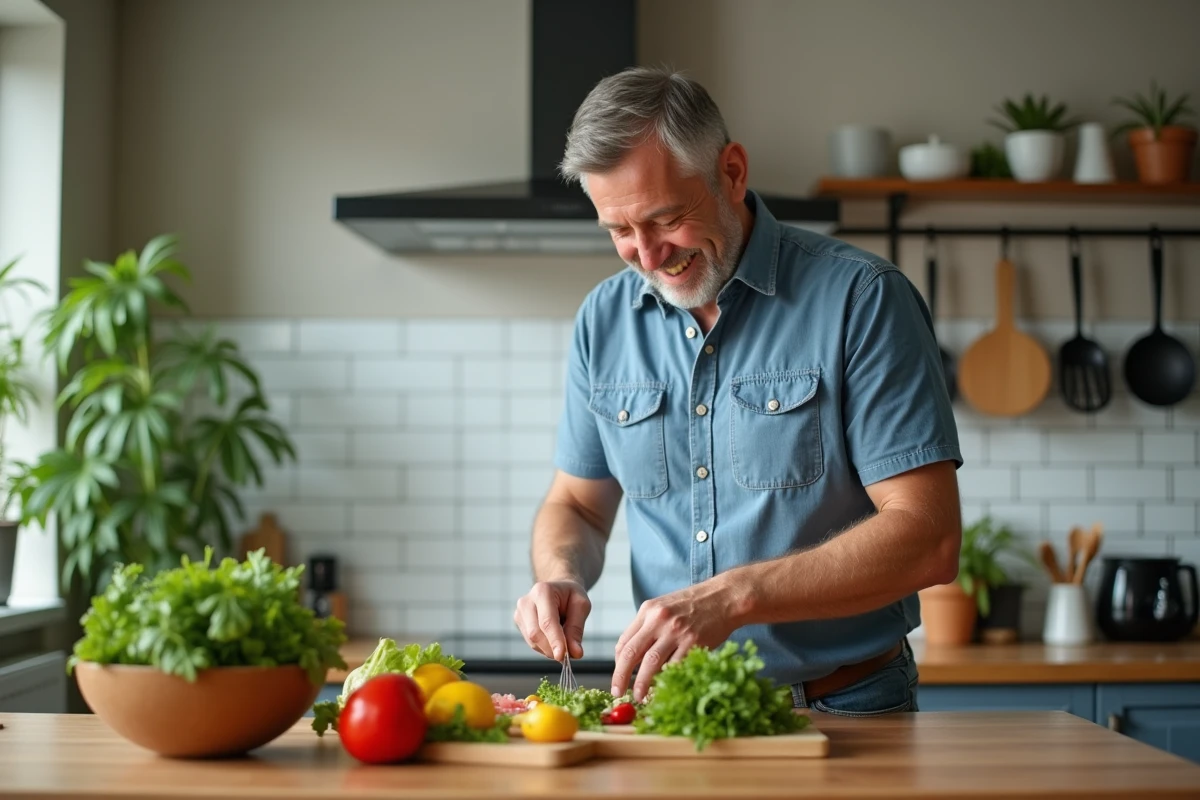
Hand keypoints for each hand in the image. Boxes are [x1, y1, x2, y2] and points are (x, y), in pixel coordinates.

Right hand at [514, 580, 590, 660]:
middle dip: (553, 648)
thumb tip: (575, 653)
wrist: (559, 589)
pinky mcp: (519, 622)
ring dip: (550, 649)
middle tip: (569, 655)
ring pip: (532, 641)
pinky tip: (554, 638)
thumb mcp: (581, 606)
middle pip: (536, 633)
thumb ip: (576, 629)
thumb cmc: (570, 596)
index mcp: (542, 591)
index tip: (562, 656)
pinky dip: (545, 647)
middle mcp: (526, 601)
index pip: (547, 622)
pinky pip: (531, 642)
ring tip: (564, 641)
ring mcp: (520, 612)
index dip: (554, 640)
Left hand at [611, 579, 738, 702]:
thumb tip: (630, 656)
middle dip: (620, 676)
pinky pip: (675, 666)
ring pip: (651, 663)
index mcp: (648, 610)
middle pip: (631, 653)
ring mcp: (676, 631)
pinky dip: (666, 680)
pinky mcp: (694, 642)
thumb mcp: (664, 607)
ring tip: (639, 696)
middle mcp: (659, 619)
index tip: (618, 678)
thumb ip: (648, 627)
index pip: (624, 641)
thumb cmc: (694, 604)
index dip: (617, 664)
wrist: (723, 597)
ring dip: (641, 683)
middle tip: (617, 692)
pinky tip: (663, 689)